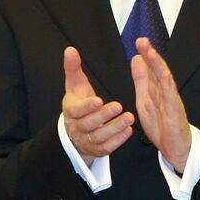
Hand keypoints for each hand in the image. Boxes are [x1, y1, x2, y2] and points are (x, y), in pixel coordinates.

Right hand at [62, 47, 133, 162]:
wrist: (75, 131)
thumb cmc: (78, 104)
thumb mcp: (75, 86)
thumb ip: (73, 69)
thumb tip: (70, 50)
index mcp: (71, 111)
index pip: (76, 110)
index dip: (87, 106)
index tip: (98, 99)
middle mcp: (77, 127)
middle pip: (89, 124)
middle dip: (104, 116)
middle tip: (119, 107)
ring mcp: (87, 140)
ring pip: (99, 137)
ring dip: (114, 128)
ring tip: (129, 118)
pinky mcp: (97, 149)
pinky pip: (107, 147)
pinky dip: (118, 140)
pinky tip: (129, 130)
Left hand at [130, 38, 190, 172]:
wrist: (175, 147)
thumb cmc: (162, 125)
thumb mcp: (145, 99)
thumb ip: (141, 80)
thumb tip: (136, 59)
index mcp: (156, 89)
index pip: (151, 69)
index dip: (146, 55)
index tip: (139, 41)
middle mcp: (165, 93)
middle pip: (158, 71)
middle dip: (151, 56)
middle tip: (143, 41)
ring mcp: (171, 102)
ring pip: (165, 81)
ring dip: (159, 66)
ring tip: (152, 53)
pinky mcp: (175, 113)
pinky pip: (171, 98)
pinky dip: (168, 86)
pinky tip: (164, 75)